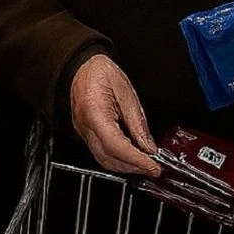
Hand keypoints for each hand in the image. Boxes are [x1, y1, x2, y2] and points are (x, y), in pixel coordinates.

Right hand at [70, 54, 158, 176]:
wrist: (80, 66)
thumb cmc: (100, 73)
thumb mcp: (126, 92)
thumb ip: (137, 122)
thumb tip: (148, 146)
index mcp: (95, 112)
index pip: (116, 146)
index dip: (137, 160)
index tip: (153, 167)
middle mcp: (85, 125)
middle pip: (108, 158)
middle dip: (133, 167)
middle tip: (153, 168)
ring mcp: (82, 130)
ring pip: (103, 159)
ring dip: (125, 166)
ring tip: (145, 164)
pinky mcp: (84, 132)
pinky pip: (100, 152)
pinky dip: (117, 158)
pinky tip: (131, 155)